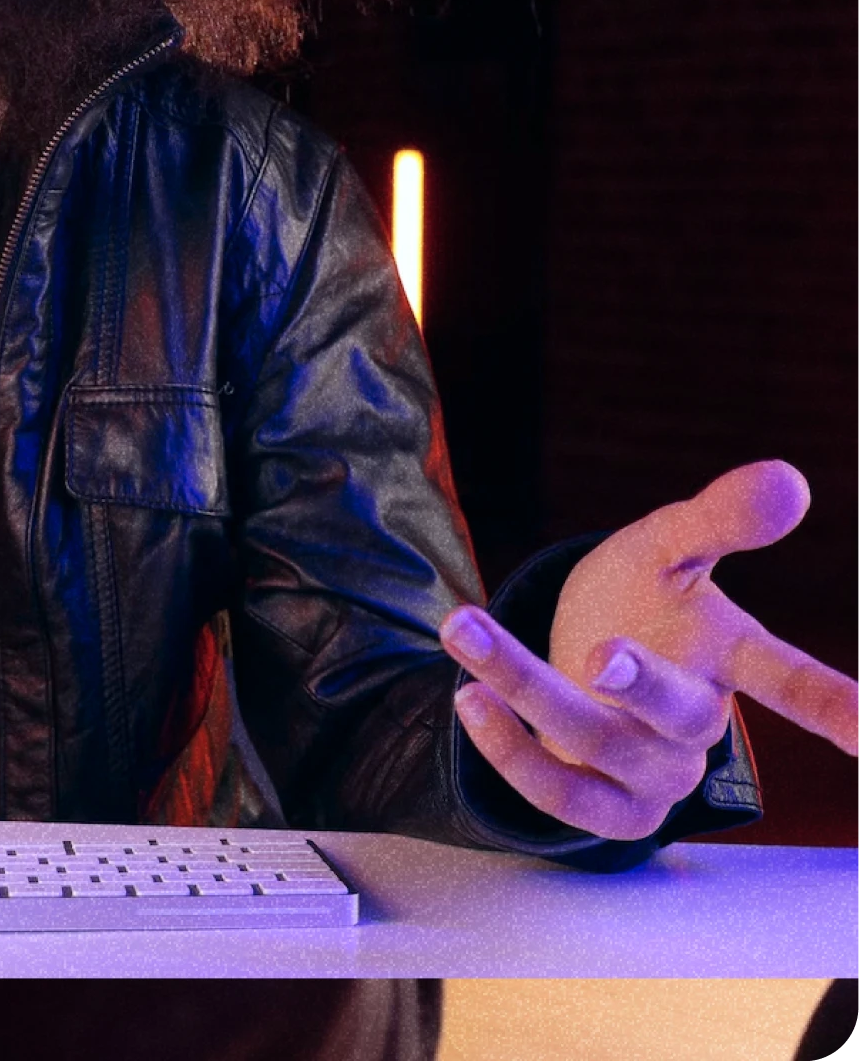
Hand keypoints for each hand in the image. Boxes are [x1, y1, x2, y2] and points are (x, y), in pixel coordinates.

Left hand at [440, 460, 858, 842]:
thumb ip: (718, 518)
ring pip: (596, 744)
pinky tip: (469, 697)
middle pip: (682, 716)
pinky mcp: (606, 808)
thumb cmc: (641, 598)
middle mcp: (699, 725)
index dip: (832, 704)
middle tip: (598, 654)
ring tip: (465, 628)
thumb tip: (789, 478)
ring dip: (524, 689)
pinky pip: (561, 796)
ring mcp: (655, 774)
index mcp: (727, 657)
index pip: (789, 679)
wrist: (583, 656)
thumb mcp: (668, 547)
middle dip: (640, 685)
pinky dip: (510, 749)